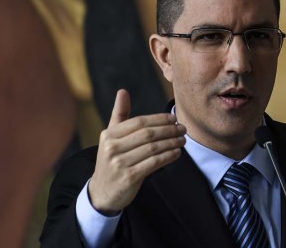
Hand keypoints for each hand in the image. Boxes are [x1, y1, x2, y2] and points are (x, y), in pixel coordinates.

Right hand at [88, 89, 185, 213]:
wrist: (102, 193)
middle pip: (148, 134)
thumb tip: (123, 91)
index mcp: (109, 135)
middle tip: (183, 129)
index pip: (139, 122)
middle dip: (169, 130)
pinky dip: (168, 156)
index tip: (174, 118)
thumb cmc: (112, 160)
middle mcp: (112, 148)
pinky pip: (154, 163)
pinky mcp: (129, 177)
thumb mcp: (111, 137)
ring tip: (182, 140)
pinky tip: (177, 153)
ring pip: (153, 148)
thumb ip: (119, 115)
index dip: (159, 119)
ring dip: (172, 143)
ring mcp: (120, 163)